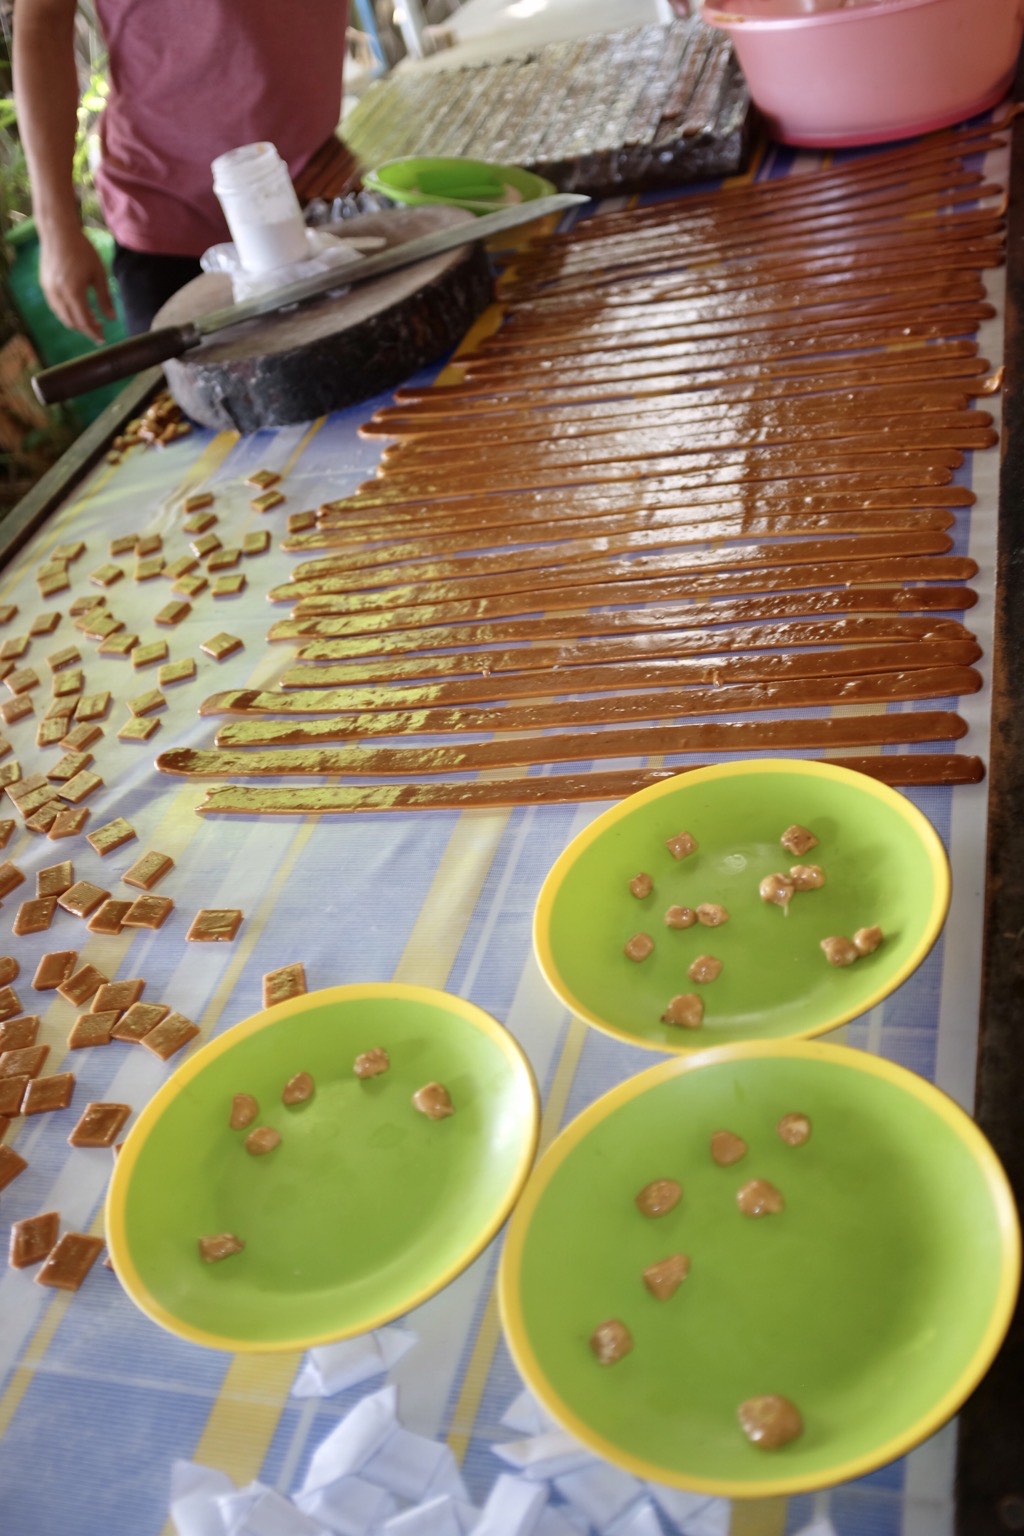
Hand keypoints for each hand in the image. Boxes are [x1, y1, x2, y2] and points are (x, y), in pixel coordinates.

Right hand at [38, 223, 114, 342]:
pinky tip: (77, 309)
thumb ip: (105, 298)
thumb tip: (112, 319)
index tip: (103, 339)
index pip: (84, 322)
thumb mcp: (99, 275)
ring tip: (91, 321)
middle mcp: (58, 295)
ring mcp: (48, 290)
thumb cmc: (82, 251)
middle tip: (99, 331)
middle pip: (72, 322)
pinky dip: (67, 313)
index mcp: (73, 293)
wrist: (59, 233)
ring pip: (62, 316)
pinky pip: (56, 307)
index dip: (94, 333)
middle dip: (86, 330)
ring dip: (76, 322)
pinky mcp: (44, 285)